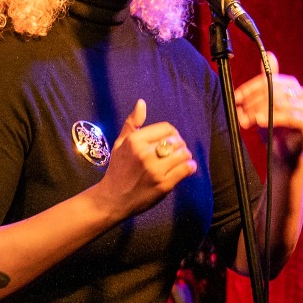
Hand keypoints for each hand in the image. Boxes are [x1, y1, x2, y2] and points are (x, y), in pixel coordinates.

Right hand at [93, 99, 196, 222]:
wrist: (112, 199)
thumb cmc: (117, 170)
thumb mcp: (120, 144)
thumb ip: (131, 124)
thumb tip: (141, 103)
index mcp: (135, 141)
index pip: (166, 128)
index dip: (173, 133)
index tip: (171, 141)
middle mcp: (145, 154)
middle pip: (176, 140)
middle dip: (180, 145)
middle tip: (177, 152)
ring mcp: (155, 170)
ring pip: (183, 154)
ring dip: (186, 156)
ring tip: (182, 160)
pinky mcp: (163, 185)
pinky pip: (185, 169)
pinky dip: (190, 167)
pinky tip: (186, 168)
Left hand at [237, 64, 302, 165]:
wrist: (282, 151)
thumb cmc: (272, 125)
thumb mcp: (265, 102)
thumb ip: (265, 82)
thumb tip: (269, 55)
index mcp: (291, 85)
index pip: (269, 80)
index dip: (250, 88)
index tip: (236, 98)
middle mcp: (302, 93)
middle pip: (274, 90)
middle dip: (254, 101)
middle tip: (241, 112)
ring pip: (281, 103)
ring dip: (260, 111)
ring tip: (248, 120)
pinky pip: (291, 117)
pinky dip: (274, 118)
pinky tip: (261, 122)